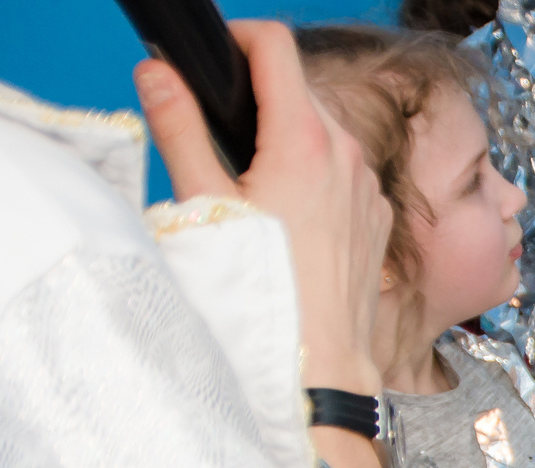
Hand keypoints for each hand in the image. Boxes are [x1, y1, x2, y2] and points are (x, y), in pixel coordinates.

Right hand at [136, 21, 388, 395]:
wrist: (316, 363)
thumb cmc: (259, 293)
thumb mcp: (202, 203)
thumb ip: (178, 128)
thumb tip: (158, 73)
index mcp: (303, 140)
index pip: (274, 46)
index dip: (239, 37)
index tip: (215, 53)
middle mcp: (346, 156)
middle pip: (298, 90)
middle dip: (258, 97)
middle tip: (218, 131)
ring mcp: (367, 188)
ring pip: (325, 134)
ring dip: (288, 140)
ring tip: (252, 184)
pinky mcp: (377, 219)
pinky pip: (344, 177)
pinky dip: (316, 179)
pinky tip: (288, 218)